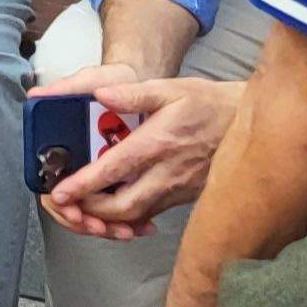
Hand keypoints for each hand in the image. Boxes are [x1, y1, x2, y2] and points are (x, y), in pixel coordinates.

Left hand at [42, 77, 241, 238]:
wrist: (247, 122)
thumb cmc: (206, 103)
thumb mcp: (169, 89)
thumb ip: (132, 94)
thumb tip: (100, 95)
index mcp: (158, 143)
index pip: (114, 170)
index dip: (84, 184)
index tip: (59, 193)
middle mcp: (169, 172)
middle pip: (124, 206)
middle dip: (91, 211)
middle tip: (67, 205)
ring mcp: (180, 188)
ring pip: (138, 215)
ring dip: (108, 218)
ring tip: (83, 210)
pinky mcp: (187, 196)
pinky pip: (153, 214)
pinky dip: (130, 218)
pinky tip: (115, 212)